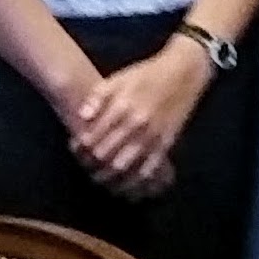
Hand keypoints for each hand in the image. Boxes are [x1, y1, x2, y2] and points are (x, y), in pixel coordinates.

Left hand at [69, 48, 214, 200]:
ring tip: (100, 178)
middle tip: (85, 166)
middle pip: (106, 154)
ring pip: (125, 166)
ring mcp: (153, 135)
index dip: (80, 147)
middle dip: (91, 164)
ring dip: (109, 177)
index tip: (75, 149)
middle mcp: (136, 123)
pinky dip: (135, 181)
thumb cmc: (147, 75)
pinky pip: (149, 169)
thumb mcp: (119, 78)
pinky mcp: (167, 143)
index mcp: (122, 106)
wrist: (183, 73)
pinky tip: (126, 185)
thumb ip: (98, 96)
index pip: (94, 136)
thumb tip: (82, 116)